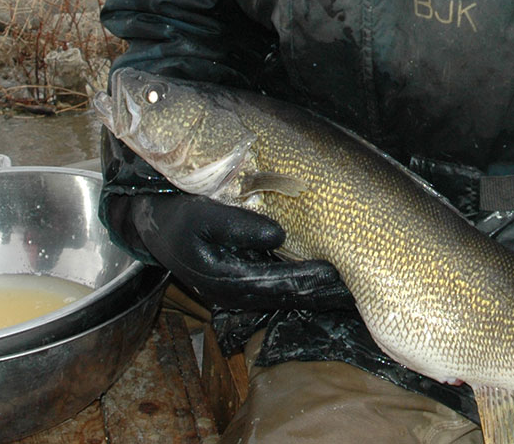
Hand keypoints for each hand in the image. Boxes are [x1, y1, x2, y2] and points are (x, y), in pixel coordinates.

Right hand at [104, 191, 353, 311]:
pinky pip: (279, 287)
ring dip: (318, 291)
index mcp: (226, 280)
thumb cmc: (176, 217)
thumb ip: (237, 227)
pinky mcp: (243, 283)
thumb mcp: (199, 216)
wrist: (153, 225)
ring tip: (352, 283)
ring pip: (287, 296)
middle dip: (324, 292)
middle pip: (290, 297)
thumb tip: (278, 235)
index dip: (313, 280)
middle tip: (359, 285)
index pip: (280, 285)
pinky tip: (326, 276)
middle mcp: (236, 295)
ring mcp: (239, 293)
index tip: (342, 273)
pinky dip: (303, 283)